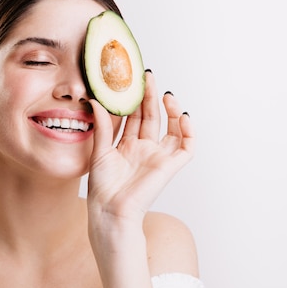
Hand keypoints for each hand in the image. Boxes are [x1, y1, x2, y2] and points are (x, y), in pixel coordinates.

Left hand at [87, 71, 193, 228]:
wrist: (109, 211)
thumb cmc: (102, 188)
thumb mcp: (100, 151)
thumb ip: (103, 126)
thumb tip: (96, 101)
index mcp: (127, 146)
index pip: (134, 116)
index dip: (135, 99)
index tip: (132, 81)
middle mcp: (144, 149)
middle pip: (152, 117)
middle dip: (151, 97)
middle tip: (148, 76)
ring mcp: (158, 157)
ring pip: (172, 128)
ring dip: (172, 110)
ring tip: (165, 94)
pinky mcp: (169, 166)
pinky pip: (187, 147)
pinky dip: (190, 132)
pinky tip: (183, 116)